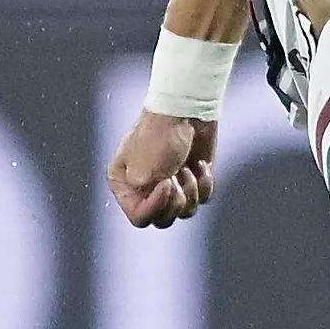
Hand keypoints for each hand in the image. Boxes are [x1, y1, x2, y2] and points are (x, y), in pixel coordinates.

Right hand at [110, 110, 217, 227]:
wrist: (186, 109)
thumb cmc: (158, 137)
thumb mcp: (142, 173)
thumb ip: (147, 200)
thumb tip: (166, 208)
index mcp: (124, 186)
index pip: (139, 218)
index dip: (156, 207)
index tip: (166, 183)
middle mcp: (145, 188)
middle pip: (162, 220)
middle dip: (174, 202)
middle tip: (176, 179)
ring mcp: (172, 183)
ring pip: (185, 212)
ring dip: (190, 191)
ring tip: (187, 169)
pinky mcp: (194, 177)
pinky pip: (204, 199)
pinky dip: (205, 183)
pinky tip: (201, 164)